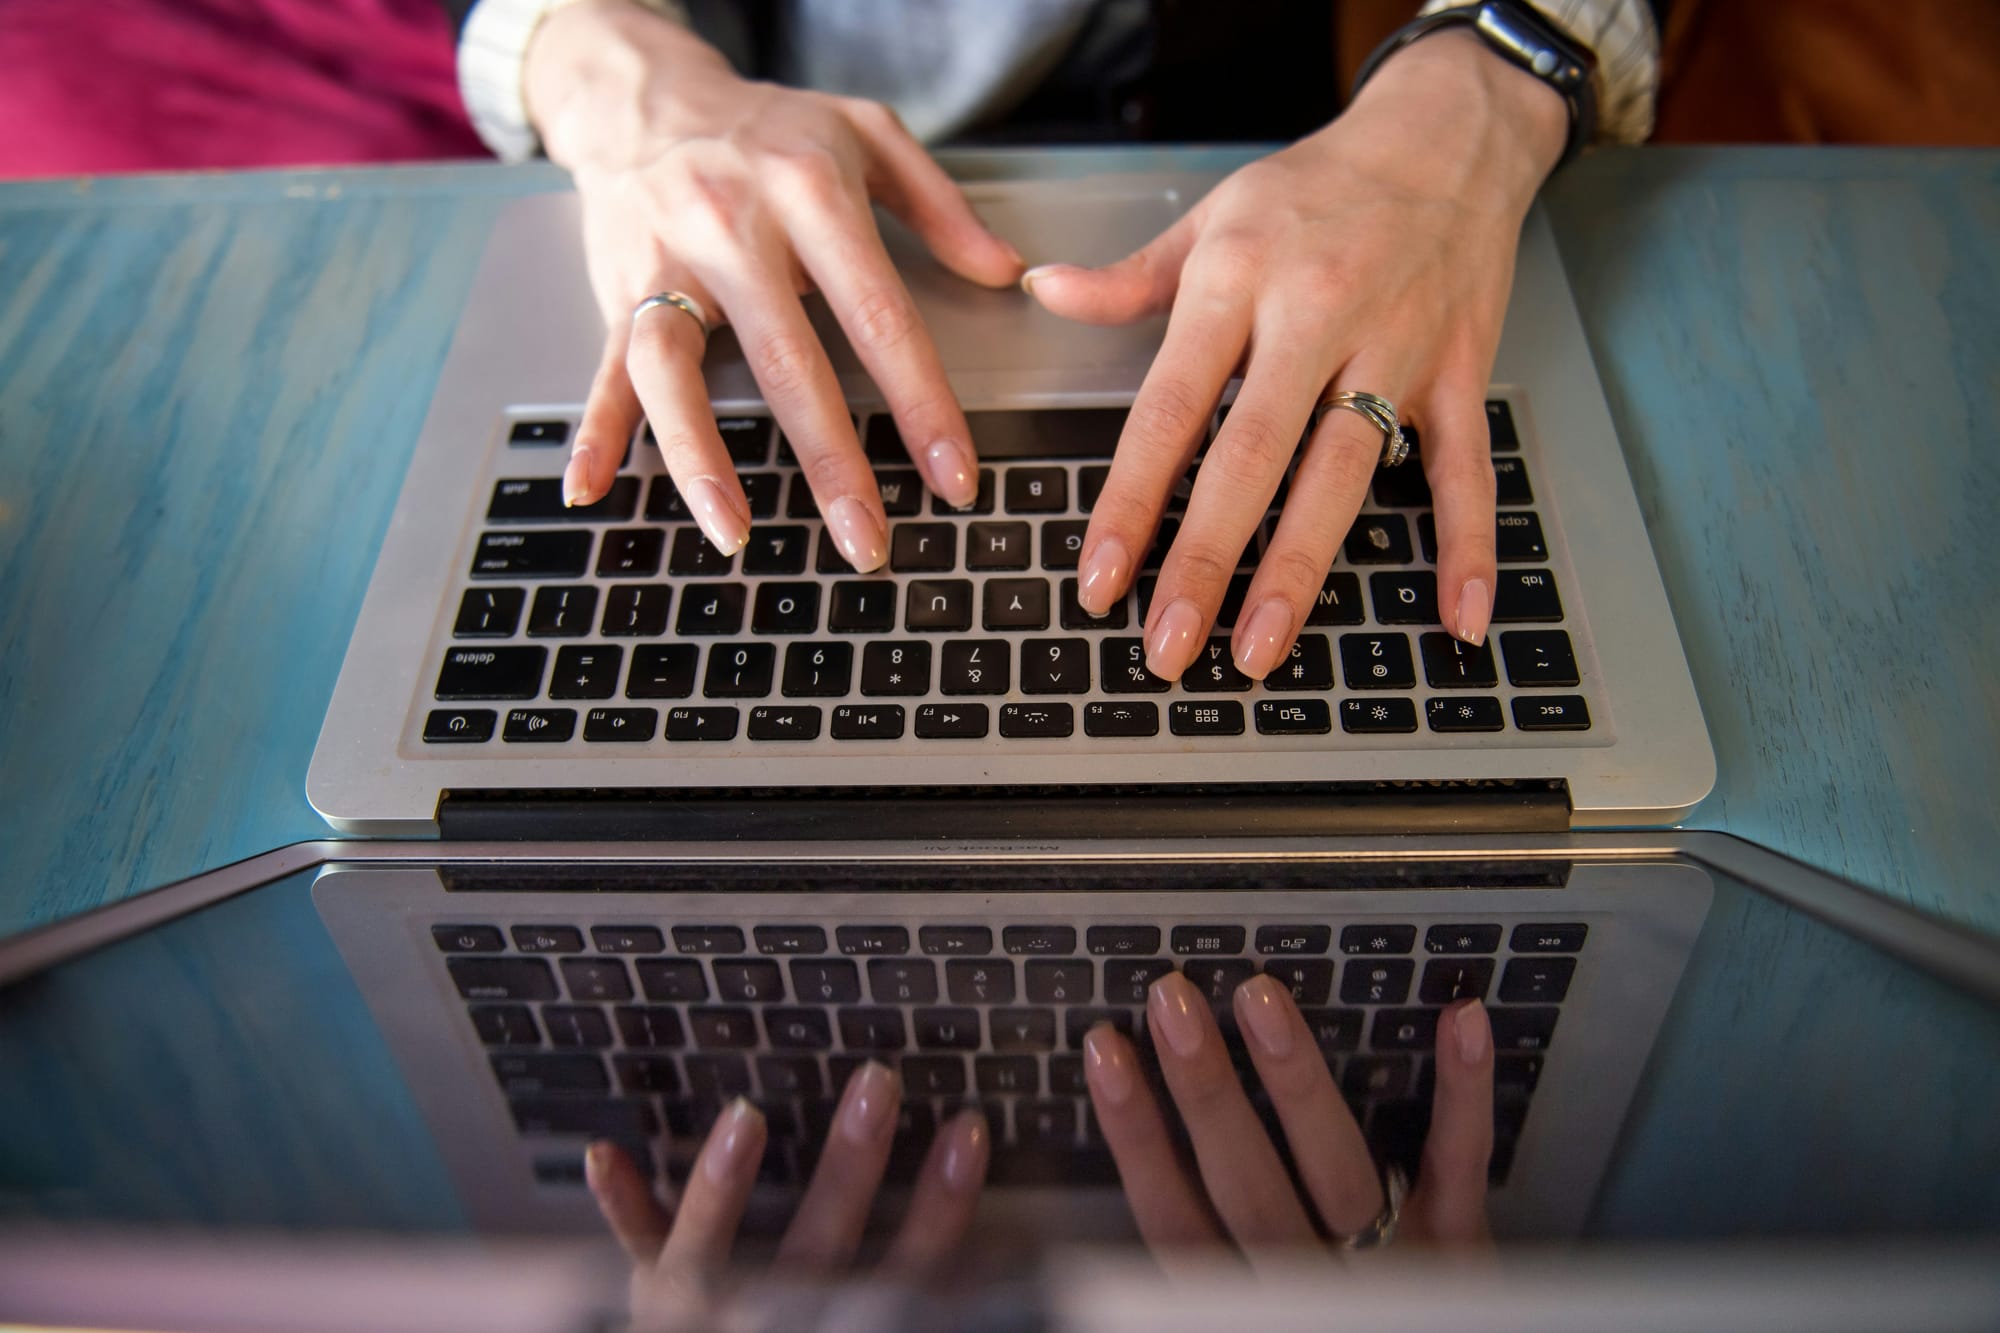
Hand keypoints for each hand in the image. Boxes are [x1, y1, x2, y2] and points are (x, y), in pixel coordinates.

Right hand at [526, 0, 1023, 566]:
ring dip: (704, 460)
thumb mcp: (868, 136)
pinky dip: (594, 430)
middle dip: (831, 463)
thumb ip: (942, 205)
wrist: (647, 95)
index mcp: (810, 193)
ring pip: (678, 372)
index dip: (921, 403)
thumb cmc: (768, 127)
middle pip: (788, 363)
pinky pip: (604, 367)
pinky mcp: (617, 288)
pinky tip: (591, 487)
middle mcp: (733, 228)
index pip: (878, 315)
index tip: (953, 477)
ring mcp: (667, 262)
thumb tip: (1005, 271)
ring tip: (735, 531)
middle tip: (867, 542)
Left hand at [585, 1062, 989, 1317]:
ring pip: (714, 1252)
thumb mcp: (877, 1318)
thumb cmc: (798, 1328)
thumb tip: (1007, 1250)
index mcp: (841, 1322)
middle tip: (877, 1084)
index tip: (967, 1132)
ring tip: (744, 1117)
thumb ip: (928, 1291)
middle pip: (819, 1243)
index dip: (942, 1207)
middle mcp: (775, 1315)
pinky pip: (633, 1251)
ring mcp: (707, 1311)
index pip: (907, 1272)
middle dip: (851, 1163)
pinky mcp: (655, 1303)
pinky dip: (622, 1203)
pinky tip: (607, 1153)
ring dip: (725, 1183)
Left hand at [1026, 31, 1568, 679]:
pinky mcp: (1459, 372)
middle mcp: (1315, 318)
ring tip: (1258, 650)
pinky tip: (1455, 620)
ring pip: (1342, 474)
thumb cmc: (1319, 185)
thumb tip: (1045, 290)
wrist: (1447, 135)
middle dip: (1205, 559)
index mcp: (1239, 282)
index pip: (1169, 409)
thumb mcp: (1213, 215)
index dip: (1131, 500)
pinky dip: (1467, 547)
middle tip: (1167, 644)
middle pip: (1252, 457)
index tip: (1100, 577)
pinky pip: (1467, 471)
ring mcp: (1395, 347)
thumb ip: (1130, 276)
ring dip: (1299, 570)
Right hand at [1084, 973, 1493, 1262]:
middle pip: (1247, 1183)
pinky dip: (1462, 1088)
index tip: (1107, 1052)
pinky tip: (1458, 1019)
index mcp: (1244, 1292)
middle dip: (1205, 1088)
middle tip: (1174, 1000)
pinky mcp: (1459, 1244)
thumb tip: (1151, 1137)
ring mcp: (1390, 1259)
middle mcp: (1307, 1280)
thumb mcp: (1247, 1294)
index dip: (1136, 1133)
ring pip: (1335, 1165)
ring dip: (1295, 1075)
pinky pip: (1459, 1162)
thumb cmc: (1320, 1308)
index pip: (1174, 1213)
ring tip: (1261, 997)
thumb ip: (1208, 1243)